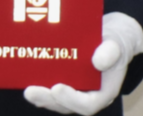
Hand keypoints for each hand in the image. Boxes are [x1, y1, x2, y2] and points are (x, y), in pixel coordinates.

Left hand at [24, 12, 142, 115]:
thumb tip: (97, 61)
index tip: (56, 88)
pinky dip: (42, 88)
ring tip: (27, 90)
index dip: (71, 99)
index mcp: (104, 92)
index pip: (87, 104)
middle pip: (68, 106)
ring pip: (58, 101)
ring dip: (42, 97)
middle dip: (48, 99)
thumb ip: (109, 52)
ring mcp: (78, 91)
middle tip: (30, 91)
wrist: (111, 37)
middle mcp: (90, 95)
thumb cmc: (115, 40)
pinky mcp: (68, 83)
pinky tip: (27, 80)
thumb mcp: (116, 43)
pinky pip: (54, 91)